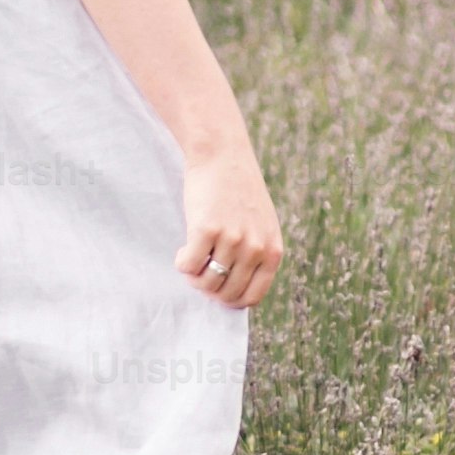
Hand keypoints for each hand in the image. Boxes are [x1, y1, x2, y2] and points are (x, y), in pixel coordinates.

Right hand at [173, 147, 281, 309]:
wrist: (222, 155)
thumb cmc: (238, 191)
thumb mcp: (261, 225)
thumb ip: (256, 256)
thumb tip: (234, 293)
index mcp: (273, 250)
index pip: (253, 297)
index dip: (231, 299)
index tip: (218, 290)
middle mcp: (256, 248)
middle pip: (227, 294)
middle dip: (209, 290)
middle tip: (199, 274)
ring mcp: (232, 240)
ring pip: (206, 283)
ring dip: (193, 278)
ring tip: (191, 259)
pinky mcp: (207, 230)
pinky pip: (188, 266)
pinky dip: (181, 264)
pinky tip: (182, 251)